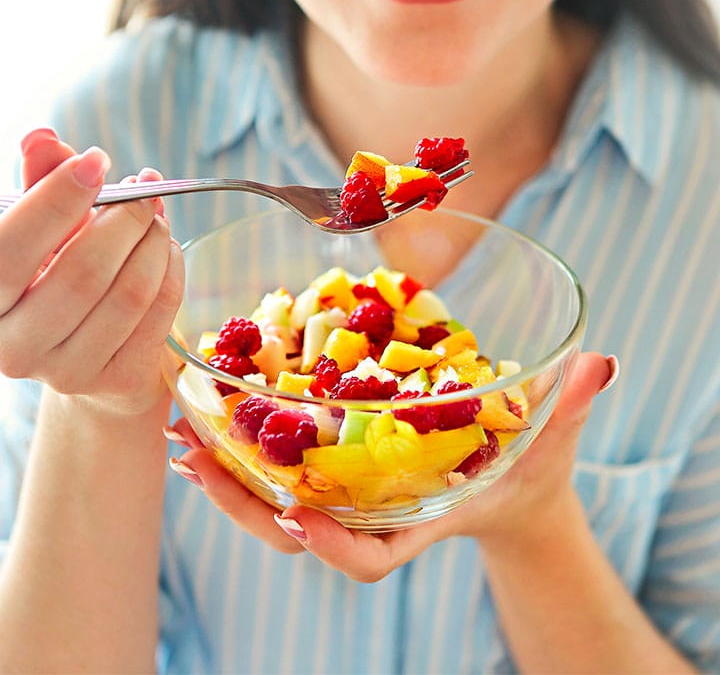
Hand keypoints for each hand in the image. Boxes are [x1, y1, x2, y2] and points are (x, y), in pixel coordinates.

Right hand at [0, 128, 184, 414]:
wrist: (84, 354)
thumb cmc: (54, 280)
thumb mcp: (39, 233)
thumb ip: (38, 186)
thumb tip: (42, 136)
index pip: (9, 247)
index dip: (57, 198)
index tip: (96, 160)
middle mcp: (15, 346)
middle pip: (83, 272)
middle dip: (124, 219)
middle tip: (144, 188)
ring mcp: (67, 372)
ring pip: (128, 294)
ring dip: (154, 244)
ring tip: (156, 219)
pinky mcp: (115, 380)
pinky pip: (158, 313)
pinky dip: (171, 271)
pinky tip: (166, 250)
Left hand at [166, 352, 615, 567]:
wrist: (509, 485)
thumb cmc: (529, 469)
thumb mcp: (551, 440)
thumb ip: (571, 406)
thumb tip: (601, 364)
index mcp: (425, 516)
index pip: (378, 557)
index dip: (339, 549)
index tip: (302, 519)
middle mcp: (380, 511)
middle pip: (303, 530)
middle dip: (246, 502)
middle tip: (196, 459)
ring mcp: (358, 494)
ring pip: (281, 502)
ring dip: (227, 473)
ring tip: (183, 433)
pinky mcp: (345, 467)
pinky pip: (286, 468)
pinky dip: (244, 448)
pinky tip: (212, 414)